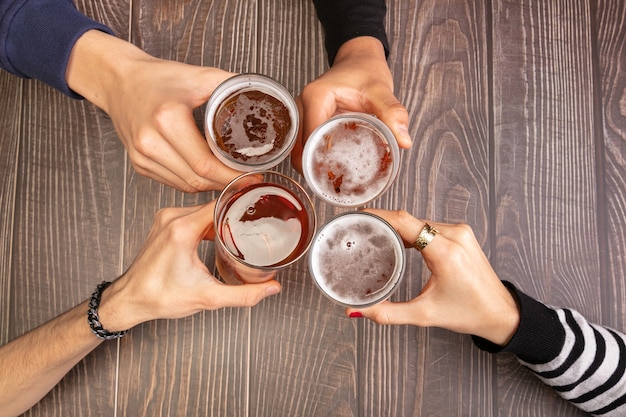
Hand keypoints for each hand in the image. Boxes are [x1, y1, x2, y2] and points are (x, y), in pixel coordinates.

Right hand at [66, 30, 241, 191]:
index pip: (205, 164)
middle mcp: (151, 142)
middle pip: (197, 179)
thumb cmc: (157, 77)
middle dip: (225, 183)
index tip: (253, 174)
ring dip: (210, 185)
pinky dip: (193, 182)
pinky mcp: (139, 164)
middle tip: (247, 178)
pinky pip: (173, 182)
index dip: (232, 176)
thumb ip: (231, 86)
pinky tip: (207, 175)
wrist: (119, 81)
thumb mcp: (198, 76)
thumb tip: (261, 97)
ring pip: (186, 185)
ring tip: (231, 178)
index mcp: (167, 120)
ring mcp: (142, 156)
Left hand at [98, 202, 280, 330]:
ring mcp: (166, 218)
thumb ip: (243, 294)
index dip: (242, 199)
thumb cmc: (160, 296)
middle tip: (258, 216)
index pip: (220, 202)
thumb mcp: (208, 297)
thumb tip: (271, 288)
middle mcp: (172, 218)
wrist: (131, 299)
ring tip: (242, 224)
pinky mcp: (164, 223)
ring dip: (221, 216)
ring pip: (203, 208)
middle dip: (235, 210)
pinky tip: (219, 231)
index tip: (260, 198)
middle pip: (213, 204)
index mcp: (182, 229)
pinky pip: (192, 213)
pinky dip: (207, 220)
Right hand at [291, 36, 411, 172]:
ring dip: (311, 165)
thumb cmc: (366, 71)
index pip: (309, 138)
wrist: (360, 59)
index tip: (332, 177)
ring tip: (330, 180)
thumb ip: (393, 113)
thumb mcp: (381, 90)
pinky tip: (329, 168)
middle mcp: (303, 106)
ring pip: (299, 148)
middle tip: (332, 185)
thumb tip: (403, 141)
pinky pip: (306, 143)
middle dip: (312, 168)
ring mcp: (303, 114)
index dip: (317, 161)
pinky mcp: (309, 120)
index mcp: (315, 98)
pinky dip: (314, 157)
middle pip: (298, 148)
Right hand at [346, 209, 519, 345]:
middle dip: (385, 223)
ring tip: (376, 235)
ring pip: (419, 221)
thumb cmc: (468, 313)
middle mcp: (454, 235)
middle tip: (361, 230)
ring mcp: (460, 232)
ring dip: (399, 227)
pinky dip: (413, 231)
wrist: (500, 313)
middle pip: (410, 220)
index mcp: (445, 252)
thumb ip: (388, 313)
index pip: (405, 222)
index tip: (360, 216)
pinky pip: (430, 225)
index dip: (380, 216)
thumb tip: (357, 311)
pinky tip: (400, 239)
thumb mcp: (424, 315)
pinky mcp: (462, 234)